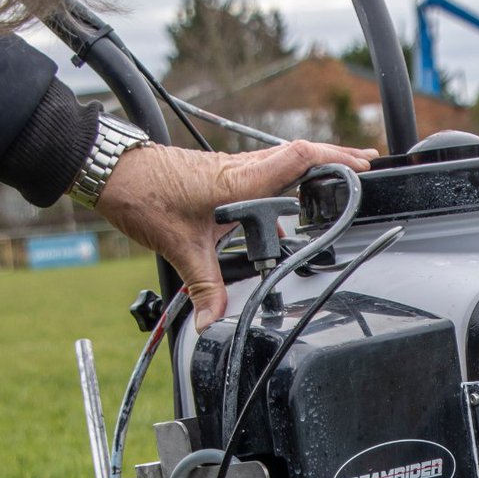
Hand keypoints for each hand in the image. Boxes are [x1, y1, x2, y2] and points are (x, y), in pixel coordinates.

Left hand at [95, 140, 376, 332]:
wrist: (111, 173)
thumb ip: (203, 287)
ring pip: (281, 163)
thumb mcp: (179, 248)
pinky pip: (261, 174)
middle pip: (299, 157)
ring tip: (336, 180)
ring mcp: (229, 169)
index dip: (333, 159)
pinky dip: (282, 182)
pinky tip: (283, 207)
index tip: (363, 166)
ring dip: (310, 169)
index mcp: (238, 179)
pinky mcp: (217, 175)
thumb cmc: (143, 194)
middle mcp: (239, 169)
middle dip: (336, 160)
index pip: (297, 159)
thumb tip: (212, 321)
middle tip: (367, 166)